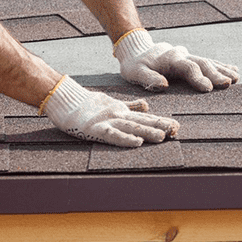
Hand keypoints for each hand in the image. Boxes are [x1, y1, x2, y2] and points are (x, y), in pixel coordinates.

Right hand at [41, 75, 178, 146]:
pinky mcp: (96, 129)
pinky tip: (137, 142)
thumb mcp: (113, 103)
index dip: (161, 121)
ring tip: (163, 136)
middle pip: (143, 121)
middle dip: (160, 126)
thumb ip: (130, 105)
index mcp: (123, 111)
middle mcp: (119, 115)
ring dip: (148, 131)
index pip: (145, 117)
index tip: (176, 126)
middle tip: (176, 130)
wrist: (66, 100)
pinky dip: (125, 139)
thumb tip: (147, 105)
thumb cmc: (87, 104)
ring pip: (132, 126)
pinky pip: (113, 135)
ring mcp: (108, 121)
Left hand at [114, 28, 239, 91]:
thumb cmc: (135, 65)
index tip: (208, 88)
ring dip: (222, 70)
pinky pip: (208, 61)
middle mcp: (182, 55)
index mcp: (170, 59)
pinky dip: (221, 65)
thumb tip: (163, 86)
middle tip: (228, 83)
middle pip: (202, 63)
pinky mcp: (191, 59)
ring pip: (208, 61)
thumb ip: (148, 78)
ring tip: (235, 78)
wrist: (137, 49)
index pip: (187, 67)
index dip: (198, 77)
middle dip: (216, 74)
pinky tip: (234, 70)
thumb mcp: (135, 72)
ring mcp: (188, 56)